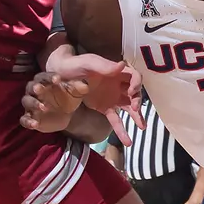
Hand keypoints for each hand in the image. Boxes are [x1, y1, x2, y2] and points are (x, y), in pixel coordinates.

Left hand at [21, 53, 143, 141]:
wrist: (60, 74)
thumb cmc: (75, 64)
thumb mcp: (88, 62)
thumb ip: (103, 65)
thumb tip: (122, 65)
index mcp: (116, 72)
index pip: (134, 76)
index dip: (136, 84)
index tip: (131, 91)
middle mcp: (118, 85)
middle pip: (135, 93)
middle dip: (137, 100)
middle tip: (135, 108)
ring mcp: (112, 97)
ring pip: (129, 107)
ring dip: (137, 116)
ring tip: (142, 127)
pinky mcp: (105, 108)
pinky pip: (115, 120)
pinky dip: (121, 130)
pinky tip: (127, 141)